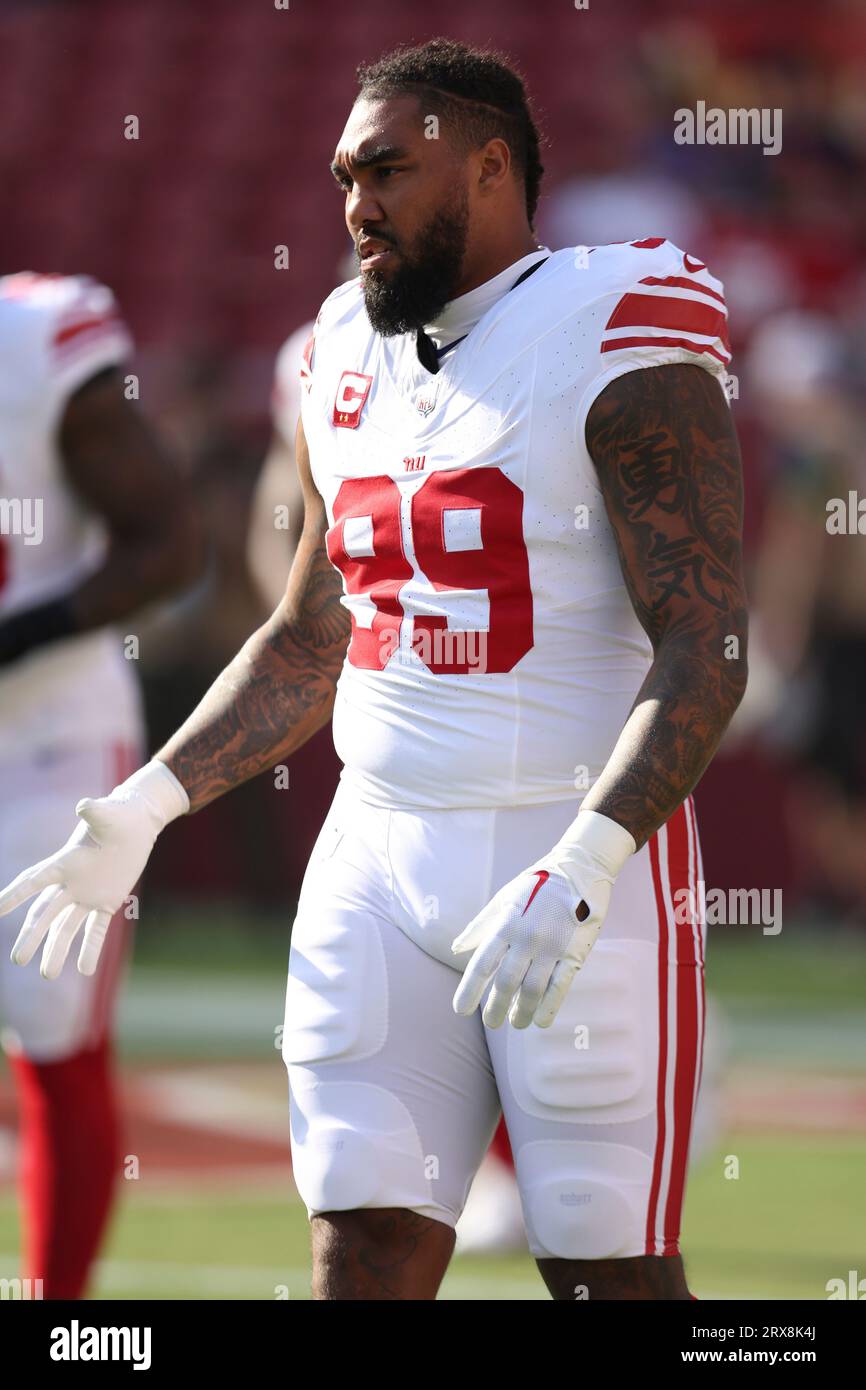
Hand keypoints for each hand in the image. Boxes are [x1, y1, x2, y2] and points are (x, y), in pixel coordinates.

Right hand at [0, 760, 187, 979]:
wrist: (136, 823)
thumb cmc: (119, 815)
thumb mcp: (108, 814)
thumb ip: (94, 812)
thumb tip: (84, 806)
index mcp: (65, 861)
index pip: (34, 881)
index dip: (15, 894)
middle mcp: (72, 882)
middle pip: (46, 913)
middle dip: (32, 936)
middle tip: (18, 959)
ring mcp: (88, 894)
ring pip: (67, 927)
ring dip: (56, 950)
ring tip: (47, 975)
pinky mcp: (107, 901)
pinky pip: (96, 929)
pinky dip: (91, 948)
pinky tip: (85, 970)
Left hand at [451, 810, 635, 1029]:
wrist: (580, 868)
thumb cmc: (537, 884)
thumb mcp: (504, 899)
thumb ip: (480, 926)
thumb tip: (456, 949)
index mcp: (506, 923)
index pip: (482, 963)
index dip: (470, 989)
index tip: (460, 1010)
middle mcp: (526, 937)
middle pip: (506, 982)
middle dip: (495, 1008)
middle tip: (490, 1023)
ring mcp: (552, 946)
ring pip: (532, 990)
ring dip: (521, 1012)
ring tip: (516, 1024)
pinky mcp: (574, 952)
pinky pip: (560, 986)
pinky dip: (549, 1007)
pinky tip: (540, 1021)